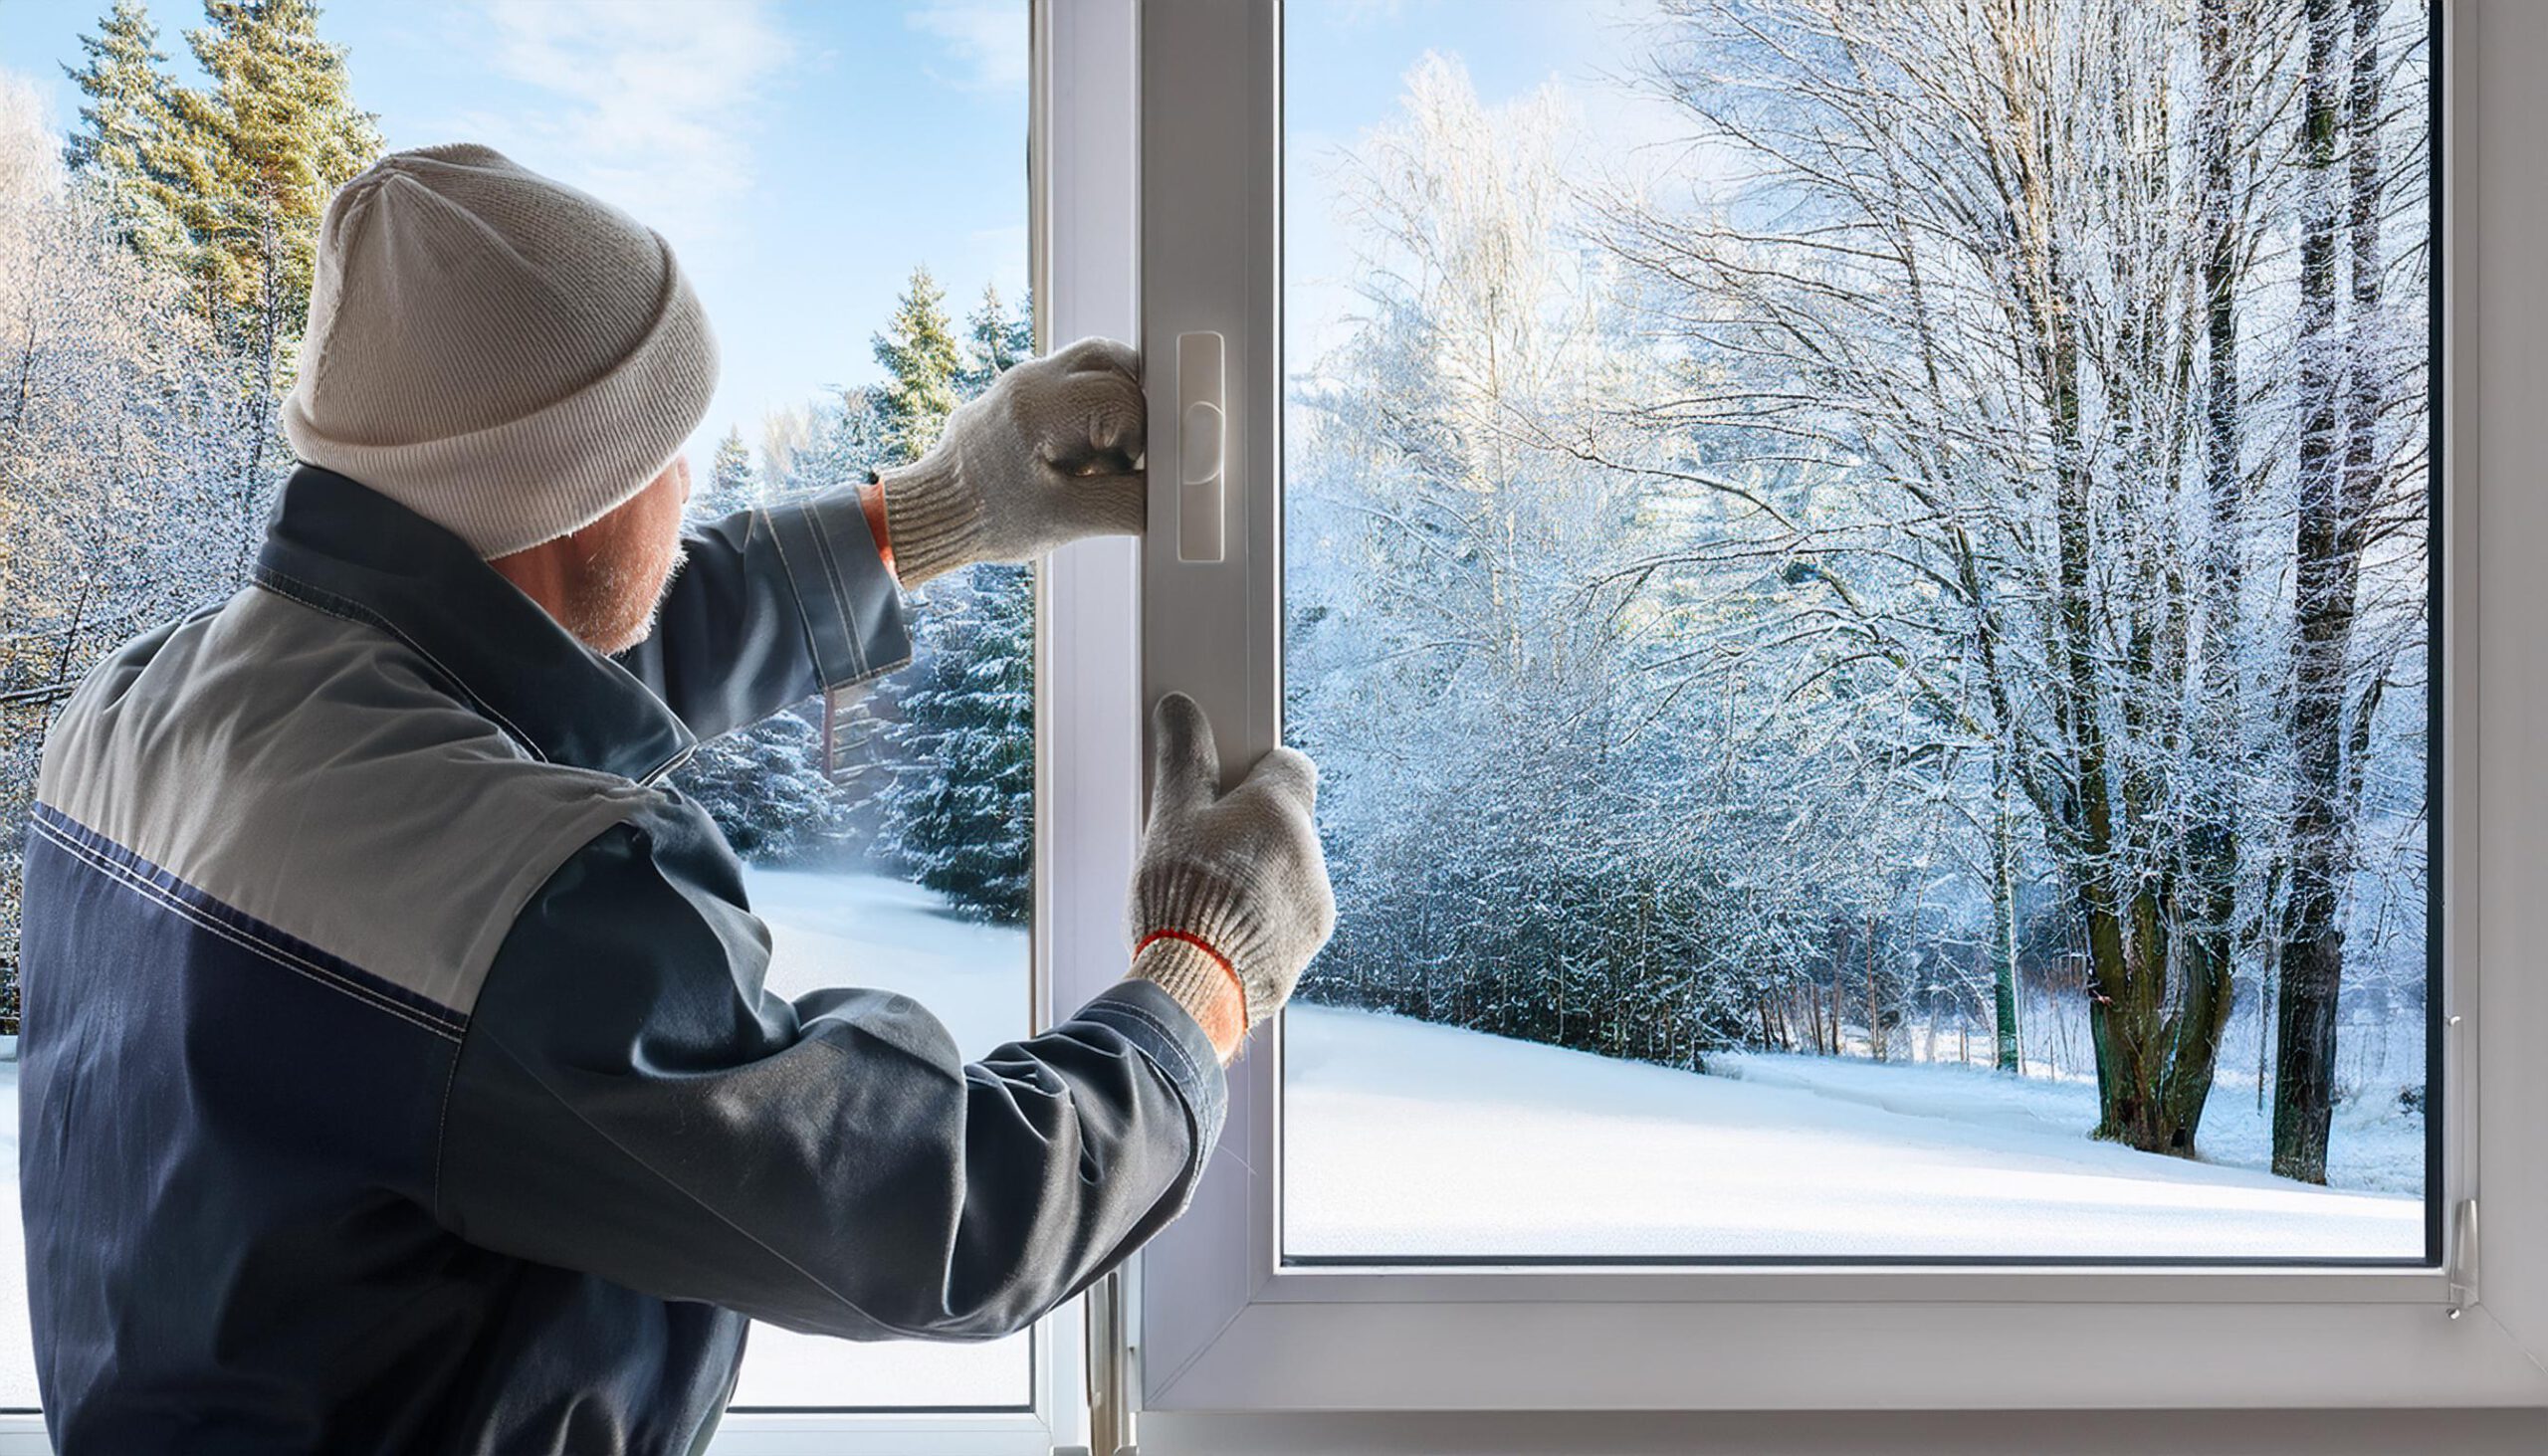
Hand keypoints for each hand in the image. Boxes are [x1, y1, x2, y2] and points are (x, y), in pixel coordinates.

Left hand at [875, 336, 1145, 585]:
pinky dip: (1098, 412)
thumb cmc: (990, 519)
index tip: (1125, 472)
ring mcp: (1028, 379)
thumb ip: (1127, 504)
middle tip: (1125, 458)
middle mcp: (1032, 379)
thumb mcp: (1065, 521)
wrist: (936, 511)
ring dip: (1120, 404)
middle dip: (1137, 409)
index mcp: (1039, 407)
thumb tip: (1181, 495)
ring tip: (1107, 456)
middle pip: (1114, 361)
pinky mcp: (1029, 390)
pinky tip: (1088, 455)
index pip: (1123, 398)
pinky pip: (1080, 382)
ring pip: (1099, 364)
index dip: (1141, 437)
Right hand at [1126, 693, 1336, 1059]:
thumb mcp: (1171, 816)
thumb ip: (1182, 758)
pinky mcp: (1304, 952)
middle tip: (1199, 852)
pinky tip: (1217, 934)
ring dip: (1254, 879)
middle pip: (1284, 825)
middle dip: (1248, 833)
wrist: (1191, 988)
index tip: (1225, 786)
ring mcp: (1313, 908)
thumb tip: (1181, 710)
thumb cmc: (1179, 898)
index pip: (1291, 766)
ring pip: (1286, 875)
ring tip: (1203, 899)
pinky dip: (1259, 922)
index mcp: (1280, 811)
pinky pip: (1285, 922)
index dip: (1256, 773)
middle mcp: (1309, 856)